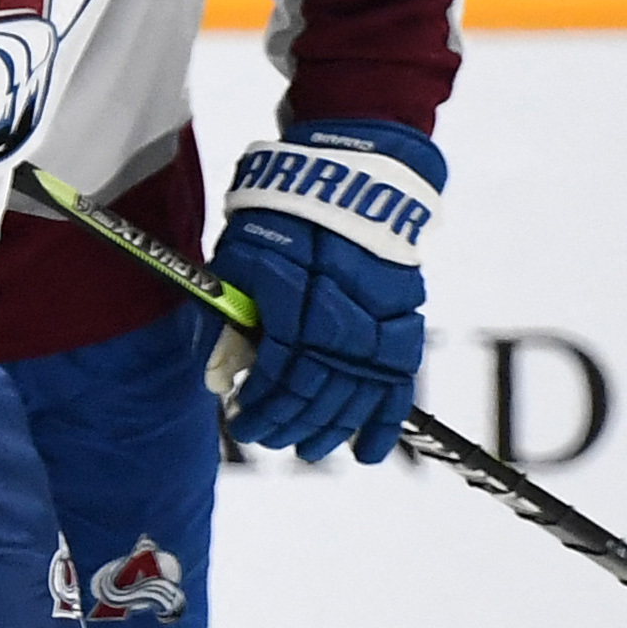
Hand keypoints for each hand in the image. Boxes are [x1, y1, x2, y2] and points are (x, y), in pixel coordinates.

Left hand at [207, 120, 443, 463]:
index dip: (259, 409)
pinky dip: (384, 420)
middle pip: (316, 394)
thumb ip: (232, 318)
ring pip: (355, 396)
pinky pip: (399, 382)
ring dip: (330, 429)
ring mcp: (378, 324)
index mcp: (296, 306)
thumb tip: (221, 377)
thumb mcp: (239, 259)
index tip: (240, 422)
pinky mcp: (405, 320)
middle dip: (288, 424)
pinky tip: (369, 452)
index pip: (278, 379)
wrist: (349, 175)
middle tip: (267, 438)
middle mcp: (340, 321)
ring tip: (309, 449)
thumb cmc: (282, 213)